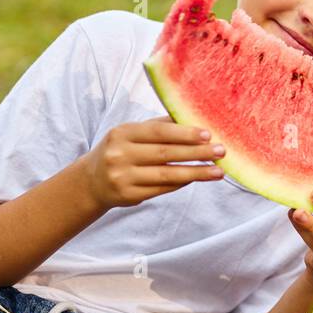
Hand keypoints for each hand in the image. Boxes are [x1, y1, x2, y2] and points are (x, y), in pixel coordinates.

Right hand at [83, 115, 224, 209]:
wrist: (92, 181)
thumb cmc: (121, 150)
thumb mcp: (132, 133)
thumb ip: (160, 126)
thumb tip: (194, 117)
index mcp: (122, 133)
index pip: (158, 131)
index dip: (184, 133)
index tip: (208, 135)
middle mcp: (120, 154)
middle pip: (165, 153)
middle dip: (196, 153)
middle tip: (221, 152)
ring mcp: (123, 177)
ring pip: (167, 174)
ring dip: (196, 172)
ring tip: (218, 172)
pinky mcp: (129, 195)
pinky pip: (162, 188)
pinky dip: (182, 183)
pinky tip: (197, 178)